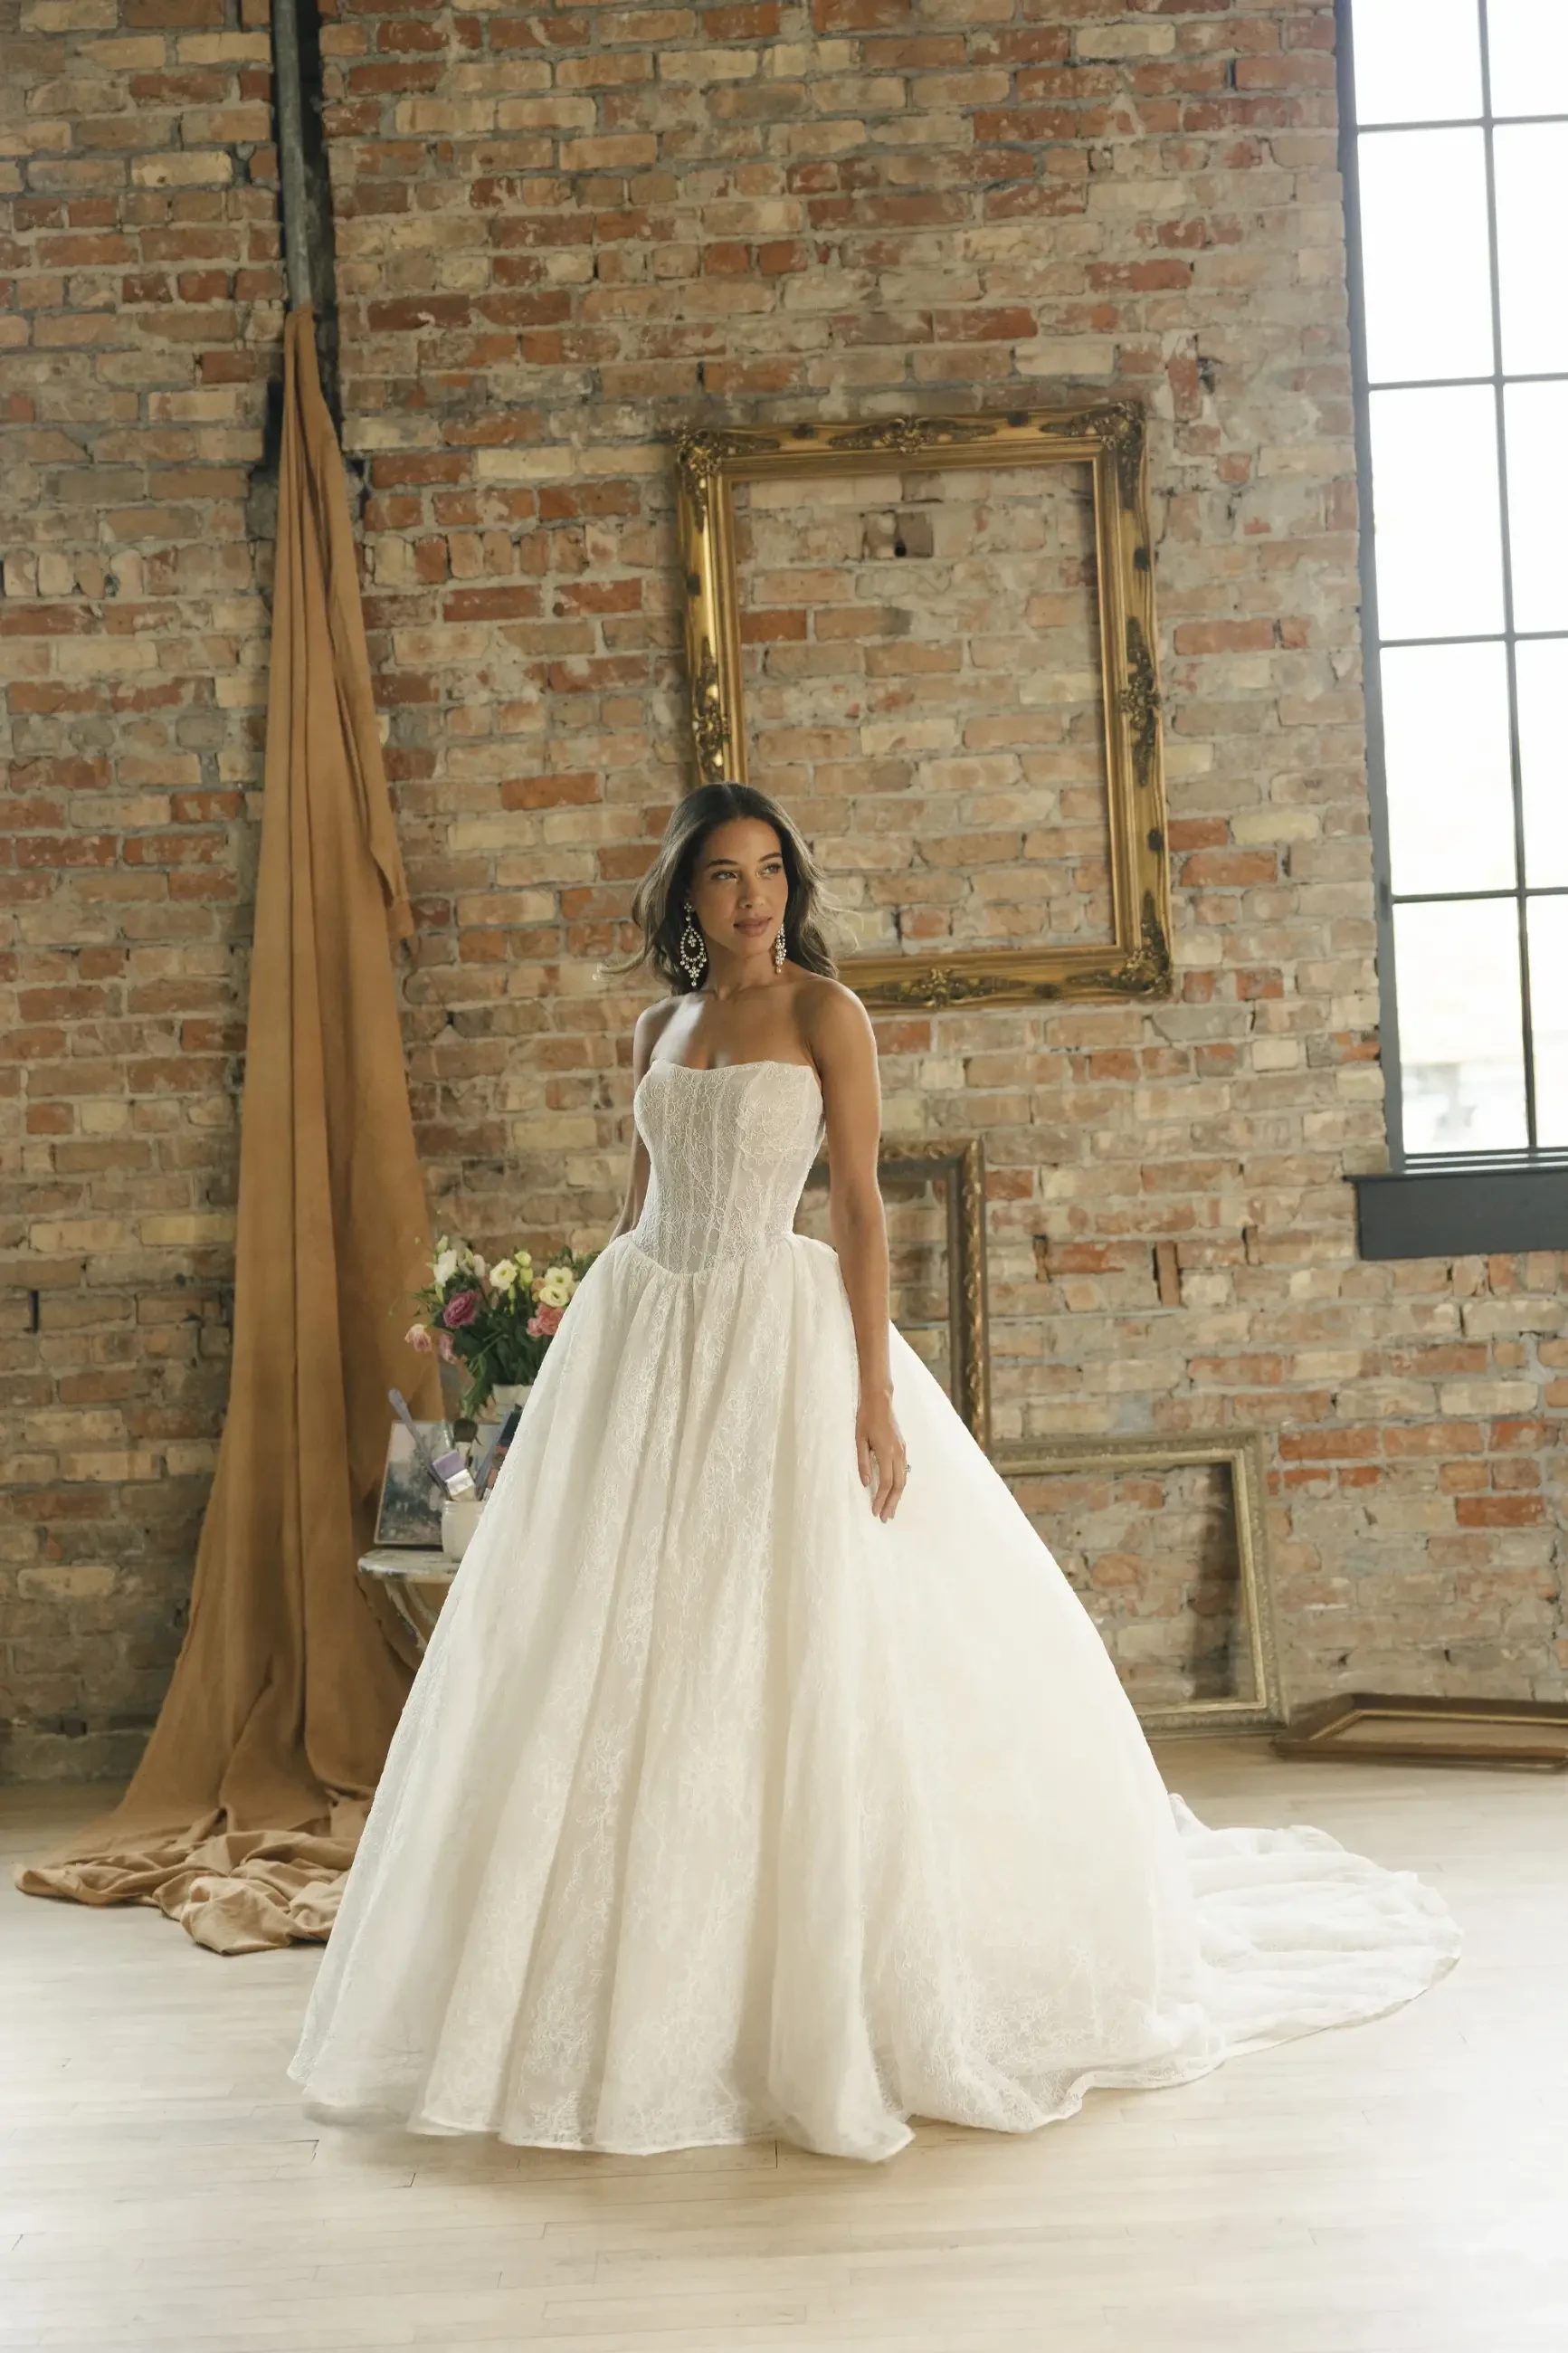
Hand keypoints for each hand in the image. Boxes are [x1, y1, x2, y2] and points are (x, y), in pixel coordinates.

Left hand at [856, 1391, 907, 1521]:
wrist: (880, 1401)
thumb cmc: (866, 1419)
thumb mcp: (859, 1440)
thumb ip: (863, 1463)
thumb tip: (866, 1483)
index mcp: (886, 1452)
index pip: (886, 1482)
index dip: (881, 1499)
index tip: (875, 1511)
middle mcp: (898, 1453)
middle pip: (898, 1485)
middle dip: (892, 1503)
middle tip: (886, 1518)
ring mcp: (902, 1451)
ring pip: (903, 1479)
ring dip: (897, 1496)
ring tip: (891, 1509)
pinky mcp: (902, 1448)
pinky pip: (904, 1471)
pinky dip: (900, 1485)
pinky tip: (895, 1491)